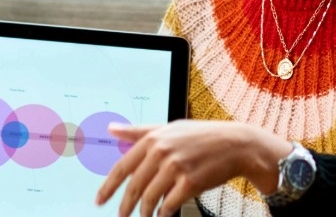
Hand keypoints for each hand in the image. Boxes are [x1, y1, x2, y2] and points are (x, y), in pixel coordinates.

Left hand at [95, 120, 291, 216]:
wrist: (236, 145)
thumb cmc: (202, 136)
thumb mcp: (169, 128)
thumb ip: (138, 131)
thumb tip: (111, 129)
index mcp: (153, 139)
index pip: (122, 167)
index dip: (108, 187)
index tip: (99, 200)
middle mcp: (162, 152)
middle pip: (134, 186)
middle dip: (125, 205)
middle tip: (120, 216)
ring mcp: (176, 167)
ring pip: (150, 199)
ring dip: (145, 213)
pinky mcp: (190, 182)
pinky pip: (169, 205)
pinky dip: (164, 213)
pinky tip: (163, 215)